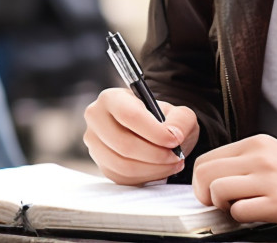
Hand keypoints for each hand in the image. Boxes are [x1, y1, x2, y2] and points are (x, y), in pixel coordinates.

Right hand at [83, 87, 198, 184]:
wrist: (153, 134)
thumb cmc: (161, 120)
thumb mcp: (178, 113)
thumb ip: (181, 120)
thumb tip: (173, 135)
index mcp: (111, 98)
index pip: (130, 116)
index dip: (154, 132)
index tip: (174, 140)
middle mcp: (97, 120)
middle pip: (124, 144)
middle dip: (156, 154)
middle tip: (176, 156)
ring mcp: (96, 145)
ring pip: (124, 165)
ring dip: (154, 168)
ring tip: (172, 162)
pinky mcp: (103, 166)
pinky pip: (124, 178)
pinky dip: (147, 176)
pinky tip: (160, 168)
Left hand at [192, 135, 276, 239]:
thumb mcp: (275, 158)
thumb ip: (245, 162)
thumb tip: (210, 177)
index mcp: (258, 143)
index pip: (207, 158)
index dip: (202, 181)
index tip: (212, 193)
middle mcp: (261, 156)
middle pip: (205, 173)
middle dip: (205, 194)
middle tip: (221, 205)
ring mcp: (269, 178)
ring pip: (217, 190)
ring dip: (222, 206)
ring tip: (240, 209)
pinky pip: (238, 212)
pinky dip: (241, 219)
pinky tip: (256, 216)